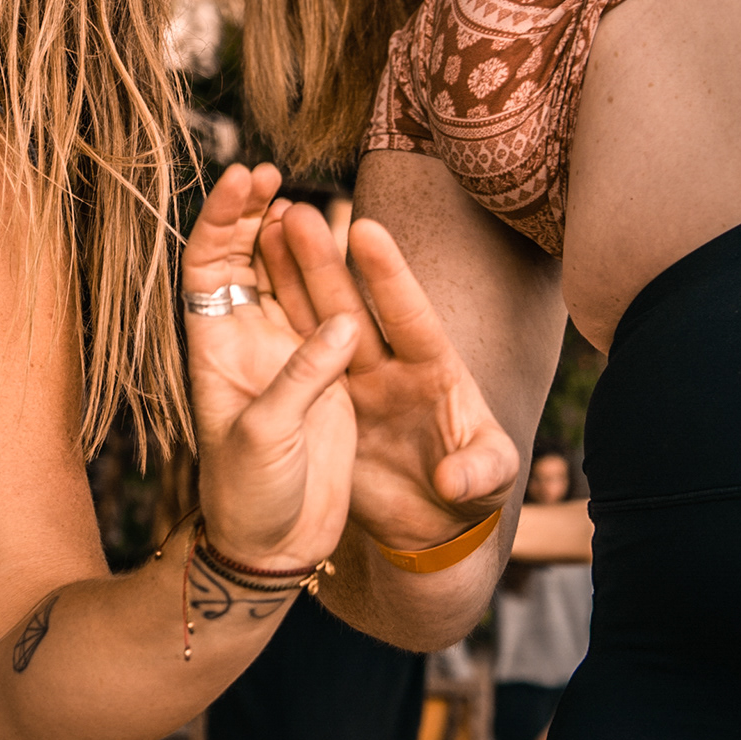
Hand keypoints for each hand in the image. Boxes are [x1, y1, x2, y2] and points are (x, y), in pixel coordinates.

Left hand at [180, 164, 359, 575]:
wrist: (276, 545)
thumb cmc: (250, 497)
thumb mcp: (266, 439)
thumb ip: (301, 380)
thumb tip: (342, 327)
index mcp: (214, 350)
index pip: (206, 268)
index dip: (219, 220)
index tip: (242, 181)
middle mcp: (244, 343)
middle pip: (239, 260)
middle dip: (250, 213)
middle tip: (271, 172)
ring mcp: (283, 354)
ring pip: (280, 278)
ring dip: (286, 237)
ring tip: (300, 198)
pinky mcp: (322, 373)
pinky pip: (323, 310)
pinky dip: (328, 276)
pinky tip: (341, 247)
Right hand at [183, 166, 516, 558]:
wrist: (432, 527)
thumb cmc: (472, 493)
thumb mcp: (489, 481)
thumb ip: (479, 472)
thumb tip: (452, 480)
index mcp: (436, 370)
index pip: (411, 315)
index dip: (389, 275)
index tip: (365, 231)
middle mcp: (391, 365)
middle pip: (353, 306)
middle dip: (324, 261)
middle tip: (295, 212)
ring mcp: (355, 381)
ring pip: (315, 321)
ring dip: (290, 278)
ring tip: (262, 229)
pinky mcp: (326, 405)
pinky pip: (296, 356)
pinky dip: (276, 321)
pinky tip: (251, 284)